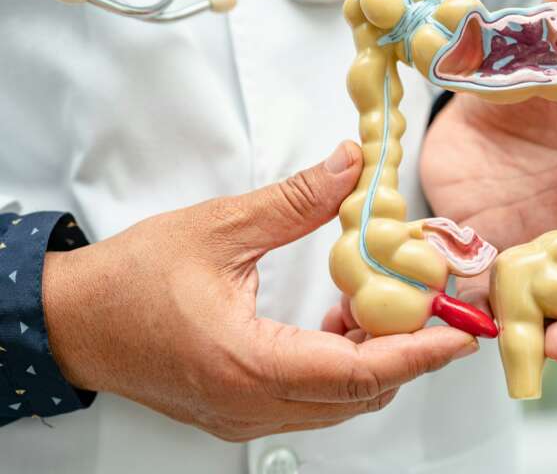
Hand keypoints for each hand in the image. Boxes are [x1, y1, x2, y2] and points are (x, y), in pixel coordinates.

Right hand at [43, 141, 477, 440]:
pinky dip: (338, 365)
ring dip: (372, 358)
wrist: (72, 320)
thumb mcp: (219, 228)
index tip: (458, 336)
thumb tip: (350, 168)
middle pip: (358, 393)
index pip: (358, 372)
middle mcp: (251, 402)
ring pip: (337, 401)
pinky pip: (309, 398)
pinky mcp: (236, 408)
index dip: (417, 354)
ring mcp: (243, 413)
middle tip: (431, 305)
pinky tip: (336, 320)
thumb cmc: (129, 280)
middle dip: (405, 351)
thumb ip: (294, 201)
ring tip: (383, 304)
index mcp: (248, 364)